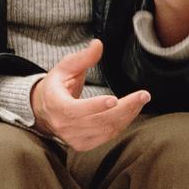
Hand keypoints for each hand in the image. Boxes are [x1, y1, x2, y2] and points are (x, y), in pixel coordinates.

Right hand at [30, 40, 149, 149]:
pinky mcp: (83, 145)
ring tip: (142, 99)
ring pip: (106, 129)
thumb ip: (82, 57)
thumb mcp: (65, 68)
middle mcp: (63, 126)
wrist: (45, 110)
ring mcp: (73, 138)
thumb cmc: (57, 85)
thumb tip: (98, 44)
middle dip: (124, 108)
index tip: (114, 100)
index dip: (95, 106)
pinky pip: (108, 136)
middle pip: (98, 121)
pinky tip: (132, 110)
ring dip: (128, 115)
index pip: (75, 110)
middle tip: (144, 95)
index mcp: (56, 105)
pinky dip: (122, 123)